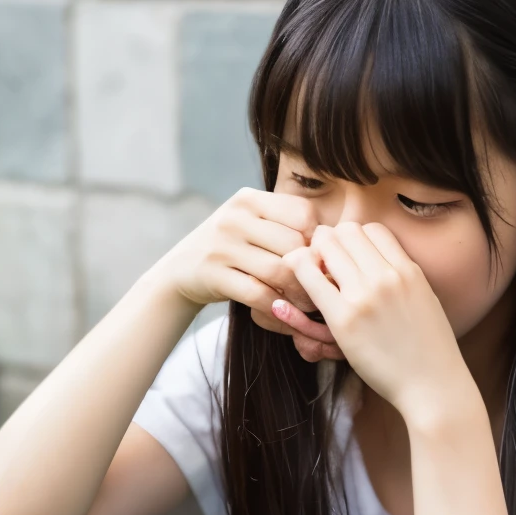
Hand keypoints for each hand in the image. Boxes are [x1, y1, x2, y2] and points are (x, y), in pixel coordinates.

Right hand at [157, 189, 342, 361]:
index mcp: (250, 199)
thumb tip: (334, 244)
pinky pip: (258, 294)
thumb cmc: (231, 249)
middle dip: (312, 272)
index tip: (318, 261)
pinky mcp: (214, 274)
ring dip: (299, 294)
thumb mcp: (252, 225)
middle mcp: (235, 216)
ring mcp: (222, 244)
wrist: (181, 270)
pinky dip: (278, 309)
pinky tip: (286, 315)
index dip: (318, 240)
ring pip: (279, 270)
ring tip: (308, 306)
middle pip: (294, 244)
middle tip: (321, 291)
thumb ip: (284, 227)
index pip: (303, 214)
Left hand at [283, 222, 474, 421]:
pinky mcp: (344, 320)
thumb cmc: (431, 353)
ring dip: (314, 256)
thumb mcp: (426, 301)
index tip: (350, 260)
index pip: (372, 229)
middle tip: (325, 266)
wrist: (434, 387)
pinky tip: (303, 286)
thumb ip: (405, 278)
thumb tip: (386, 263)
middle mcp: (387, 276)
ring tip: (317, 278)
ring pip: (325, 245)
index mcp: (408, 270)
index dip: (356, 240)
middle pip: (346, 231)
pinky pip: (309, 277)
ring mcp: (365, 296)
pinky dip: (300, 272)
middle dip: (330, 243)